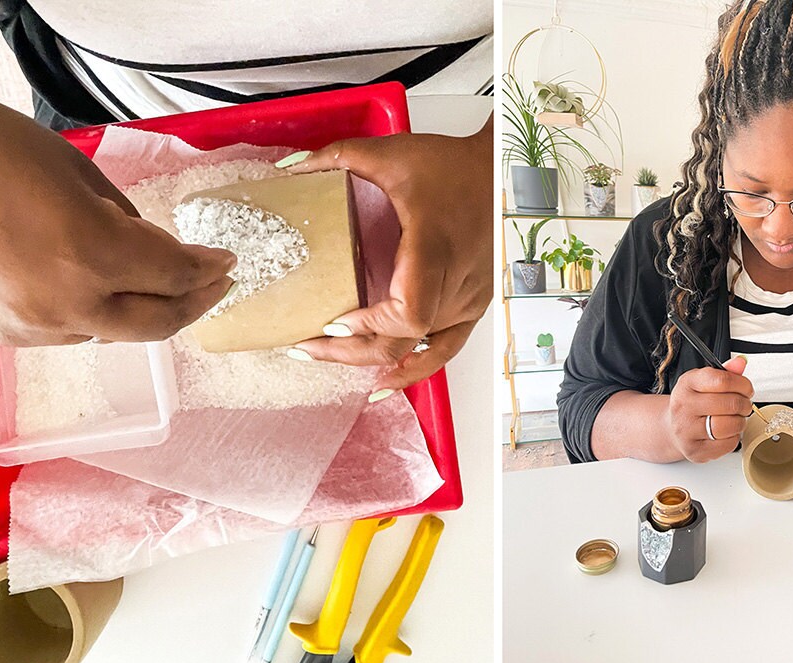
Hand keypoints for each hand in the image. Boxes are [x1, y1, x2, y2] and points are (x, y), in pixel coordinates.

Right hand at [0, 104, 235, 346]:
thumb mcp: (78, 173)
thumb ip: (127, 221)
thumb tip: (156, 249)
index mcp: (90, 255)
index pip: (174, 276)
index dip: (208, 270)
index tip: (227, 261)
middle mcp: (66, 303)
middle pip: (156, 323)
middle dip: (194, 304)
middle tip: (216, 284)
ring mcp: (32, 325)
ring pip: (114, 332)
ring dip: (144, 309)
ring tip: (163, 282)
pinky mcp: (7, 330)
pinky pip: (72, 331)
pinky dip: (97, 313)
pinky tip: (103, 290)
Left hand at [289, 115, 492, 390]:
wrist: (502, 174)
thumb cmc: (454, 166)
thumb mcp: (390, 154)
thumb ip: (338, 158)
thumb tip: (290, 169)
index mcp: (434, 251)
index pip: (408, 314)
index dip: (370, 327)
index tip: (334, 321)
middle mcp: (456, 284)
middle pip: (403, 342)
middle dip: (350, 352)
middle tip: (307, 347)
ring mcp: (467, 300)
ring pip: (419, 351)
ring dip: (372, 358)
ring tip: (331, 357)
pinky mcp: (473, 305)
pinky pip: (445, 350)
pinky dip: (415, 369)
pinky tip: (386, 379)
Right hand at [665, 356, 753, 462]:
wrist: (670, 428)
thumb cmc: (692, 404)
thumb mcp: (703, 382)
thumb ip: (724, 373)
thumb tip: (740, 363)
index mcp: (687, 384)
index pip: (722, 380)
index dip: (742, 384)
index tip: (746, 388)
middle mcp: (683, 406)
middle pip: (729, 403)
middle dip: (744, 404)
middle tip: (743, 404)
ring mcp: (687, 430)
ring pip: (730, 425)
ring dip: (740, 422)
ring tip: (735, 418)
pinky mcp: (695, 450)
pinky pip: (728, 444)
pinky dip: (733, 438)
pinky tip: (726, 432)